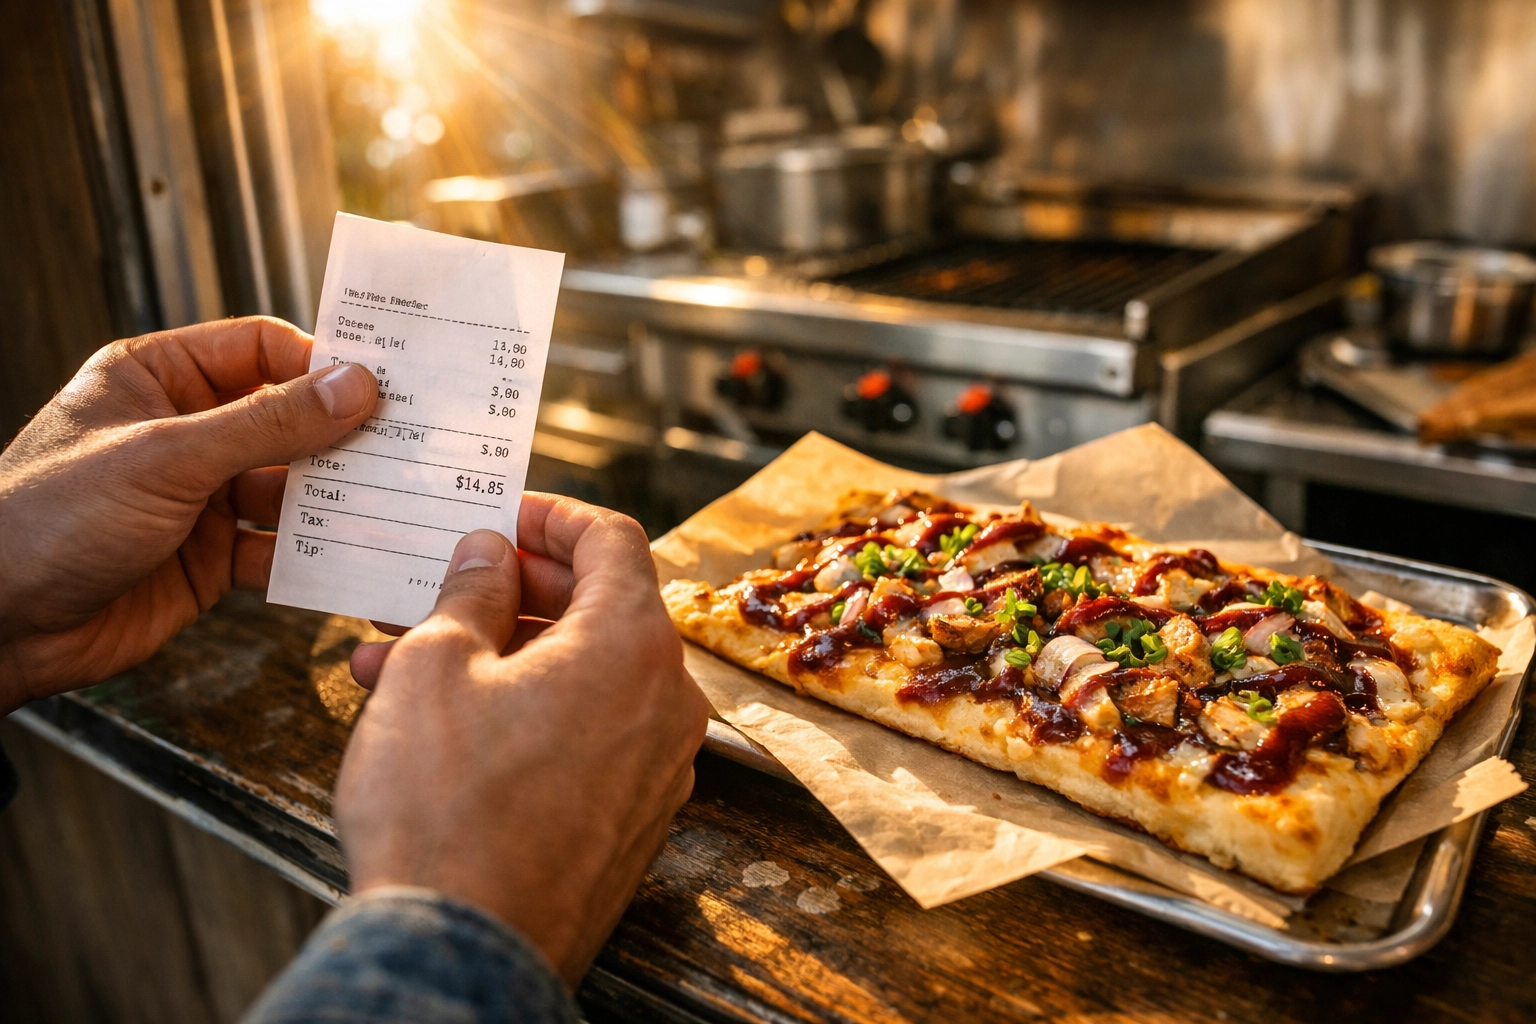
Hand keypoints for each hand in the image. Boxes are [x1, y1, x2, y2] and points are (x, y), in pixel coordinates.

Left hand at [0, 316, 376, 713]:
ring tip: (391, 502)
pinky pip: (280, 548)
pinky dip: (315, 554)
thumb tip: (354, 386)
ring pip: (291, 486)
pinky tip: (349, 557)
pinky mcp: (212, 559)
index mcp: (157, 378)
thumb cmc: (46, 518)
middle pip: (287, 419)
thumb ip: (267, 423)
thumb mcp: (167, 456)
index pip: (260, 350)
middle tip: (409, 443)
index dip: (321, 363)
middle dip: (342, 435)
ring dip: (336, 498)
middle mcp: (184, 432)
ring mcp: (201, 498)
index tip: (383, 382)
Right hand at [334, 498, 708, 986]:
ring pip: (581, 677)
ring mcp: (657, 768)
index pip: (613, 540)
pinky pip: (586, 735)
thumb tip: (490, 555)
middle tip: (438, 586)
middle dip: (509, 592)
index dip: (552, 516)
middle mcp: (665, 703)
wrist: (466, 951)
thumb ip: (471, 591)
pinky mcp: (631, 819)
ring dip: (500, 657)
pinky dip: (526, 712)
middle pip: (599, 608)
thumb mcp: (436, 666)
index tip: (503, 514)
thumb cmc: (446, 808)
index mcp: (633, 645)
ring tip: (400, 658)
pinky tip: (444, 723)